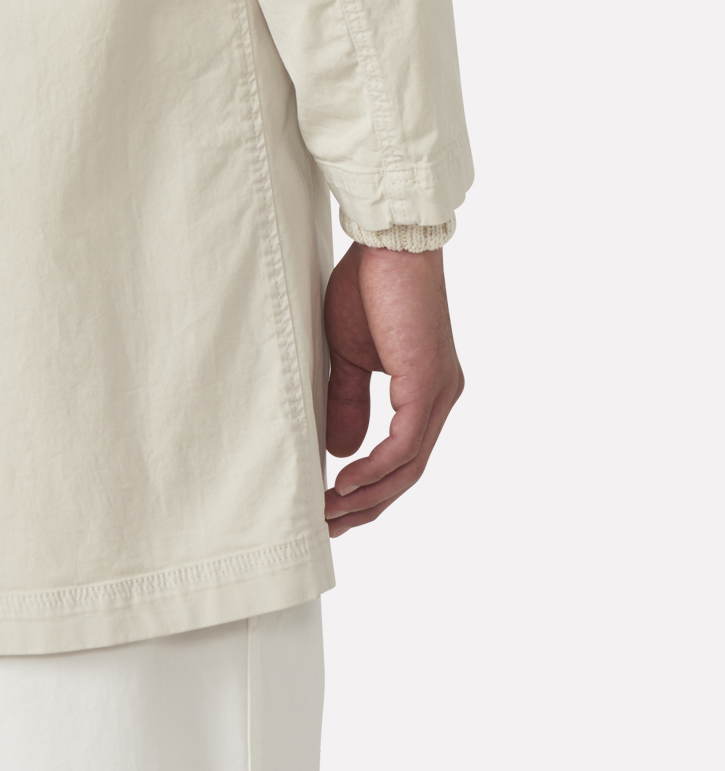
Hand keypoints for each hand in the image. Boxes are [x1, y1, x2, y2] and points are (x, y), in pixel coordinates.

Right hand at [323, 244, 463, 536]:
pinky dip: (376, 469)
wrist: (387, 243)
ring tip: (330, 514)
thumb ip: (348, 403)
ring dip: (368, 496)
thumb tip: (342, 453)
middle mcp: (442, 397)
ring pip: (409, 466)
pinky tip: (346, 483)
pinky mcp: (428, 383)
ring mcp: (439, 392)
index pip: (403, 458)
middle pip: (408, 473)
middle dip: (367, 506)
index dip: (370, 490)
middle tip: (328, 527)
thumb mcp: (348, 356)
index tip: (332, 508)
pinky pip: (405, 443)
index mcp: (426, 391)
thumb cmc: (367, 287)